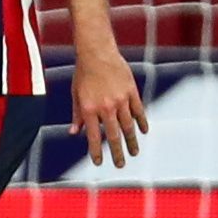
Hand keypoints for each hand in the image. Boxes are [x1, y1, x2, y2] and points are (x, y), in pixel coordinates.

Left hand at [70, 46, 148, 166]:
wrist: (97, 52)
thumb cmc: (83, 74)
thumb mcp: (76, 95)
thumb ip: (77, 115)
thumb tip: (74, 133)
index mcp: (89, 109)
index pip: (93, 136)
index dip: (96, 151)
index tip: (99, 162)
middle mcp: (106, 107)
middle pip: (114, 135)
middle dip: (117, 152)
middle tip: (120, 165)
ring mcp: (120, 100)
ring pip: (128, 126)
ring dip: (132, 141)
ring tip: (134, 153)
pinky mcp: (131, 91)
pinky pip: (139, 111)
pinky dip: (142, 122)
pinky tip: (144, 131)